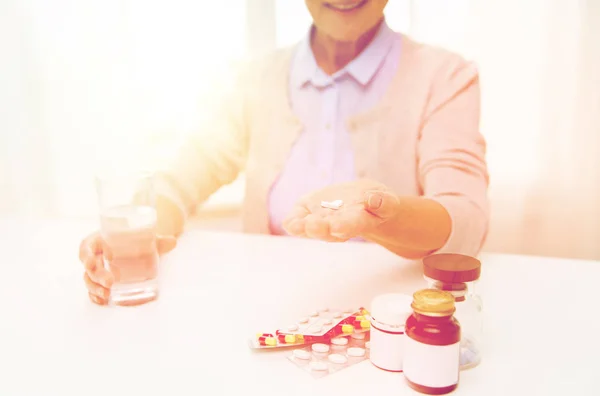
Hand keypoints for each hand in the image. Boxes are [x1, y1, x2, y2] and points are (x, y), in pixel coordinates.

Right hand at [78, 231, 176, 304]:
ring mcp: (98, 269)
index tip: (91, 262)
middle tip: (110, 282)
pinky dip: (96, 296)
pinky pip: (94, 289)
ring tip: (106, 295)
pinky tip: (102, 301)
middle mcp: (97, 255)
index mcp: (101, 240)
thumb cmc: (138, 239)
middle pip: (89, 267)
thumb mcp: (148, 238)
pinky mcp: (102, 280)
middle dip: (96, 276)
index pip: (86, 246)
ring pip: (89, 280)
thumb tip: (173, 241)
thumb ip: (159, 240)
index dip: (85, 254)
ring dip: (94, 289)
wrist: (140, 245)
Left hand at [282, 180, 400, 241]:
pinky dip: (293, 221)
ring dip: (302, 228)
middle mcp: (337, 226)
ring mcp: (321, 221)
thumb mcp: (387, 200)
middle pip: (327, 231)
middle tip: (313, 226)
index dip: (345, 226)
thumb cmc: (377, 203)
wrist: (361, 202)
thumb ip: (383, 202)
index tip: (337, 227)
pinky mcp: (308, 213)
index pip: (352, 225)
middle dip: (319, 228)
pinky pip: (298, 220)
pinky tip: (290, 222)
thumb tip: (373, 201)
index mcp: (359, 222)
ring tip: (295, 226)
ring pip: (310, 228)